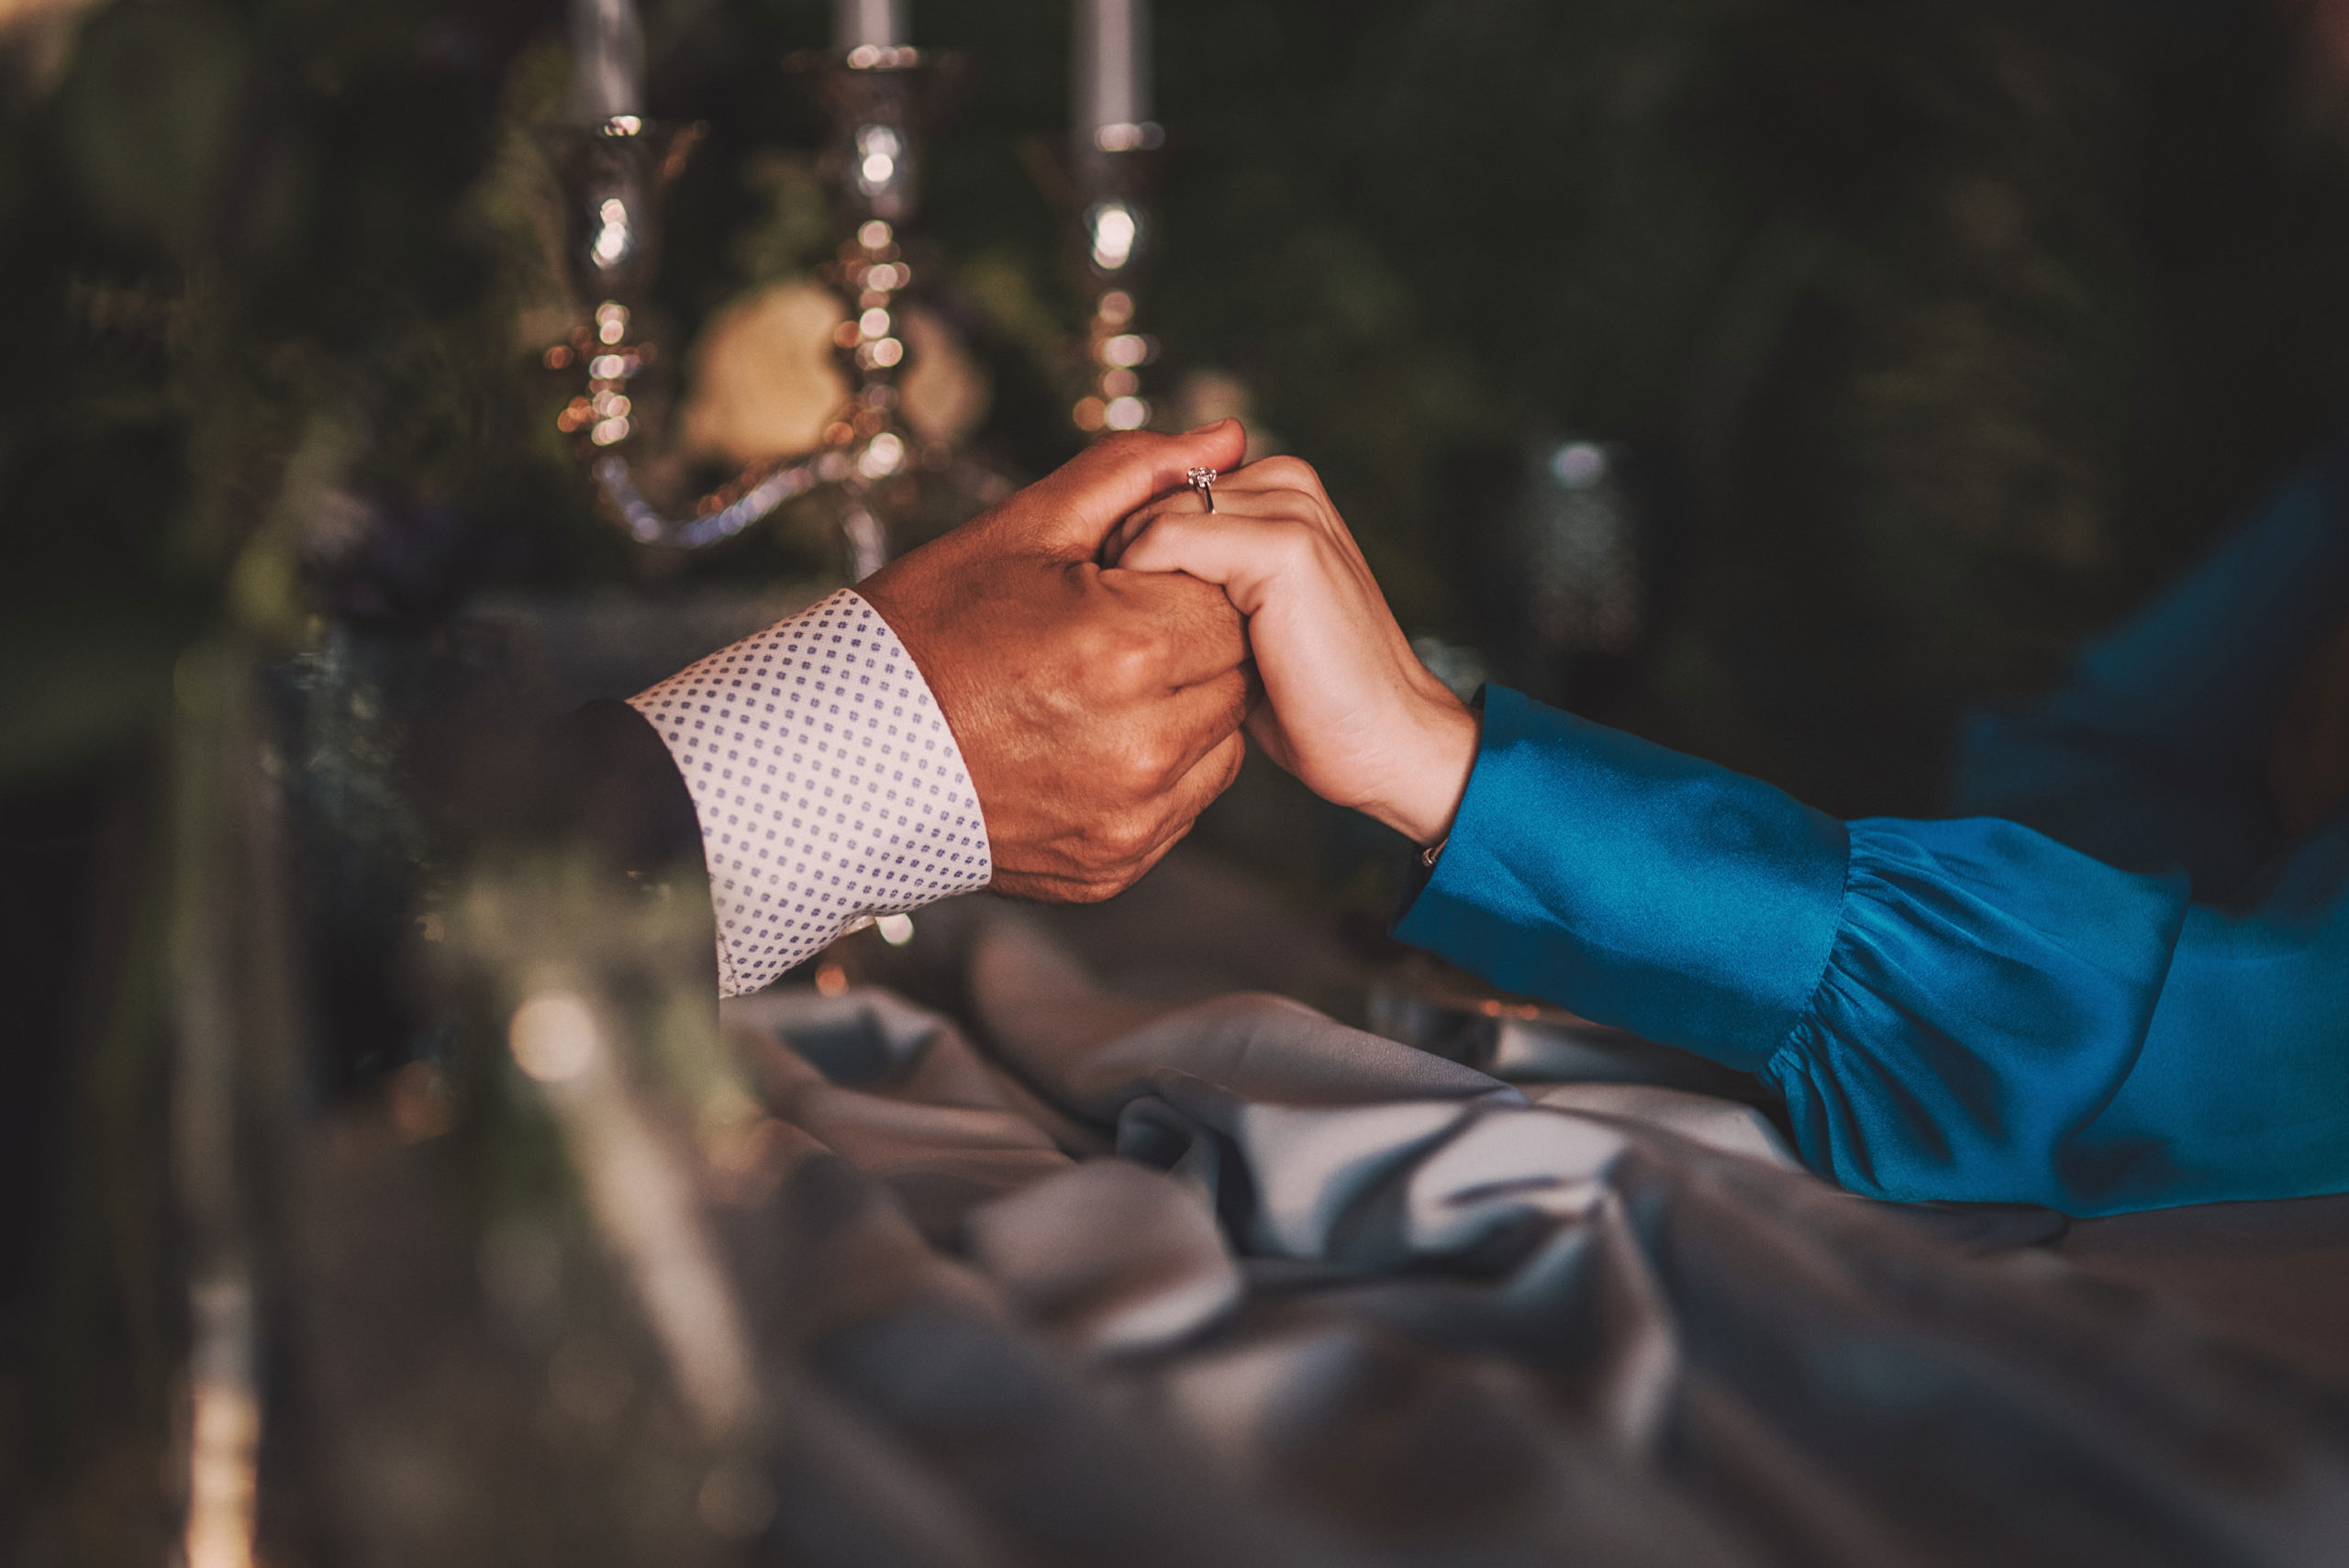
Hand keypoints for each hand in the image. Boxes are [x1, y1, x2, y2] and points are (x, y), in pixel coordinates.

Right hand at [860, 422, 1254, 900]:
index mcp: (1125, 653)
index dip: (1185, 584)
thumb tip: (1227, 436)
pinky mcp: (1117, 865)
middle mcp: (1140, 749)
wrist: (840, 752)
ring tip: (1098, 687)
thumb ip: (1135, 474)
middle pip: (1235, 673)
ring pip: (1221, 741)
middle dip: (1189, 643)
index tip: (1129, 585)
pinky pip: (1185, 804)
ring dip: (1183, 708)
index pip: (1231, 601)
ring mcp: (1130, 819)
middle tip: (1110, 632)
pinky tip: (1088, 740)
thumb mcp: (1023, 529)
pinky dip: (1156, 770)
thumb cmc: (926, 630)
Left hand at [1104, 456, 1479, 846]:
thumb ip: (1195, 576)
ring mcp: (1291, 508)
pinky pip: (1165, 540)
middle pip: (1147, 498)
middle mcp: (1288, 482)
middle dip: (1118, 566)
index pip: (1158, 489)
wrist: (1386, 743)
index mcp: (1278, 490)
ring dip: (1127, 585)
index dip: (1122, 554)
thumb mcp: (1234, 622)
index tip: (1107, 622)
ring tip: (1142, 652)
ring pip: (1150, 516)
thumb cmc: (1309, 698)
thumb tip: (1104, 567)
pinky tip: (1160, 652)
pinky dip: (1142, 594)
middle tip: (1118, 644)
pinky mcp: (1285, 545)